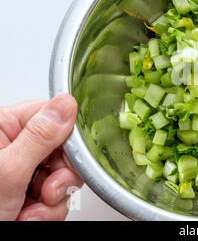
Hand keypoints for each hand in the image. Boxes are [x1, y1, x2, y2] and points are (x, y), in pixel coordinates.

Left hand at [0, 94, 81, 220]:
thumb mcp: (9, 170)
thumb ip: (41, 136)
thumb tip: (66, 104)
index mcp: (4, 128)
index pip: (53, 117)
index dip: (68, 139)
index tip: (66, 160)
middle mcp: (14, 147)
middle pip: (62, 150)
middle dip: (60, 177)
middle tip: (46, 191)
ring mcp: (22, 172)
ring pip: (62, 177)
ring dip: (52, 201)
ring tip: (29, 211)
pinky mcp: (28, 193)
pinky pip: (56, 197)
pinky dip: (46, 212)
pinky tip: (26, 216)